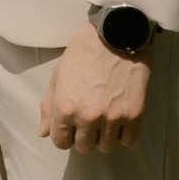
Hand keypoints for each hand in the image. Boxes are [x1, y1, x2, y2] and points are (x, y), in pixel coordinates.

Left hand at [40, 23, 149, 152]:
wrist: (117, 32)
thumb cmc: (85, 50)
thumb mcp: (59, 74)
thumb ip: (49, 106)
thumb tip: (43, 133)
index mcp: (65, 107)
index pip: (60, 142)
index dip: (64, 135)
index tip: (71, 126)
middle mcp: (87, 117)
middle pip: (84, 147)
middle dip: (84, 135)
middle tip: (89, 119)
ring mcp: (112, 118)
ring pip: (106, 147)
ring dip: (104, 136)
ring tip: (106, 118)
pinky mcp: (134, 115)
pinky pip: (128, 141)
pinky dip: (124, 133)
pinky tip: (120, 118)